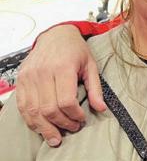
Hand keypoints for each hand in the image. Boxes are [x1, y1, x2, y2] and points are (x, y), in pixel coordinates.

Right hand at [15, 25, 105, 145]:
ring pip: (33, 111)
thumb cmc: (75, 49)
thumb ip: (95, 88)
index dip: (75, 114)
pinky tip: (41, 126)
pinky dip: (31, 120)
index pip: (66, 100)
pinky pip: (23, 106)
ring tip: (55, 136)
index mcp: (63, 67)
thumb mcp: (91, 64)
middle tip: (72, 128)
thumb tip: (101, 108)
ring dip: (44, 128)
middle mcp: (43, 72)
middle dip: (62, 123)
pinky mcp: (21, 80)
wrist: (55, 34)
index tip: (82, 118)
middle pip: (49, 109)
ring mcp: (29, 77)